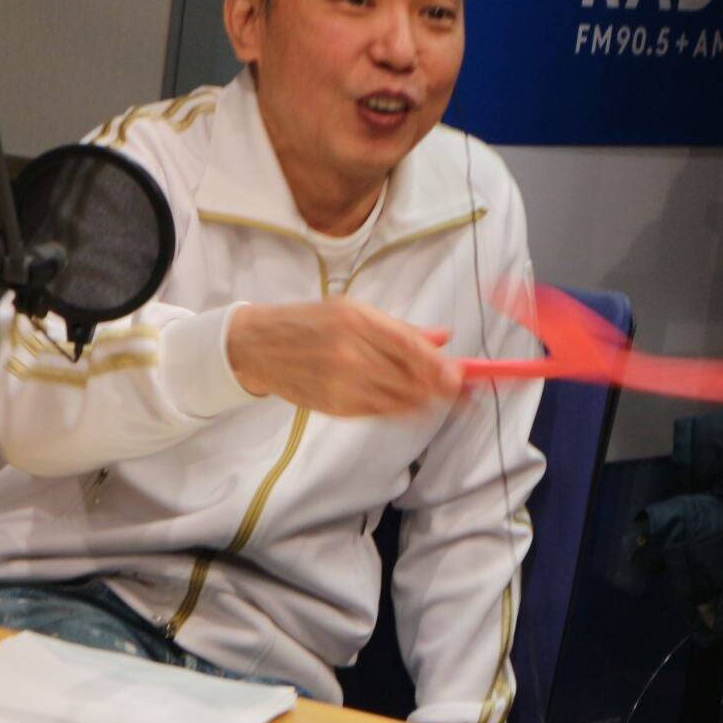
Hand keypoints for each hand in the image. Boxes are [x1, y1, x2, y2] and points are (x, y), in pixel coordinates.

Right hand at [228, 301, 460, 416]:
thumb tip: (444, 337)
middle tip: (463, 393)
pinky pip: (378, 412)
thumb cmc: (310, 323)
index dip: (441, 366)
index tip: (463, 376)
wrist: (259, 346)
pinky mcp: (335, 405)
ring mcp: (341, 382)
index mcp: (357, 320)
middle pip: (409, 378)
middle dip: (440, 388)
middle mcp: (350, 351)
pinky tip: (408, 404)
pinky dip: (399, 410)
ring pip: (398, 400)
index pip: (411, 347)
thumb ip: (399, 327)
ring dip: (423, 401)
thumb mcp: (352, 310)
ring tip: (436, 397)